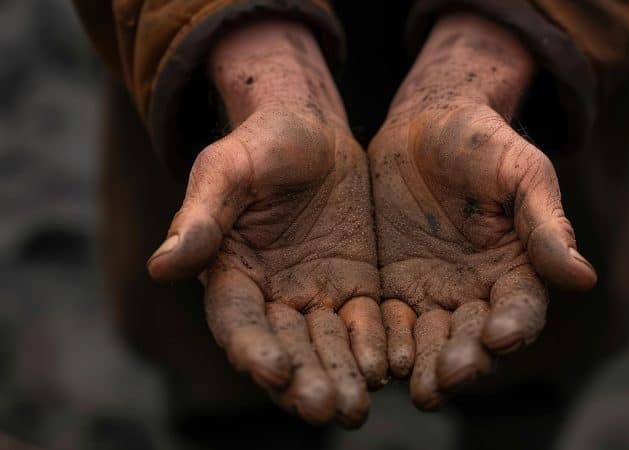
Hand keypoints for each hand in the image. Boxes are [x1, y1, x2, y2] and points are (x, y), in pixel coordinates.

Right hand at [146, 20, 384, 427]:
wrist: (315, 133)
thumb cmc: (262, 143)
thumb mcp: (229, 168)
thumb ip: (202, 216)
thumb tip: (162, 266)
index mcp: (230, 274)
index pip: (237, 322)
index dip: (252, 349)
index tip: (274, 371)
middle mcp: (271, 297)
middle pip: (285, 349)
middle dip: (304, 381)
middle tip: (327, 409)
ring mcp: (314, 296)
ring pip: (325, 347)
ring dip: (340, 378)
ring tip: (356, 408)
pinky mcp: (353, 289)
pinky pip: (365, 325)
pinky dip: (375, 348)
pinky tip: (391, 368)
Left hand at [370, 14, 596, 409]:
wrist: (423, 126)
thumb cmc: (482, 143)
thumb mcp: (520, 173)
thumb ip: (544, 223)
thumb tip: (583, 278)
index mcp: (516, 271)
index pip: (520, 309)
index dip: (514, 325)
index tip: (500, 336)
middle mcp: (476, 294)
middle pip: (475, 339)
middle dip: (466, 360)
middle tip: (452, 376)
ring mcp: (432, 296)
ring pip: (432, 343)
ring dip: (427, 368)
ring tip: (421, 391)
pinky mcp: (391, 291)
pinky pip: (389, 324)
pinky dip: (385, 345)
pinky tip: (376, 362)